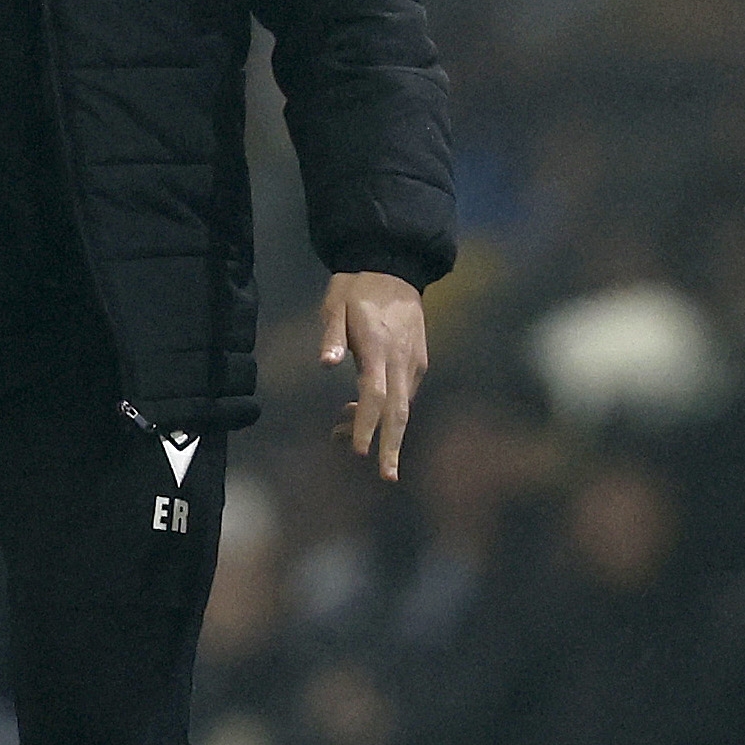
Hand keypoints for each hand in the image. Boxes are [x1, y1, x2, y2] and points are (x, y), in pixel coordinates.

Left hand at [318, 269, 427, 481]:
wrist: (394, 267)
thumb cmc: (357, 287)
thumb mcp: (334, 303)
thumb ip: (331, 334)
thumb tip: (326, 363)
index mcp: (380, 347)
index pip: (375, 394)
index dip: (367, 424)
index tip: (358, 451)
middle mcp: (402, 359)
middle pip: (399, 410)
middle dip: (393, 445)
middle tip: (388, 476)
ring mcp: (414, 361)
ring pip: (401, 405)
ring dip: (378, 427)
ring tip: (341, 436)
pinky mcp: (418, 361)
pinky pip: (403, 394)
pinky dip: (384, 410)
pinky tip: (357, 410)